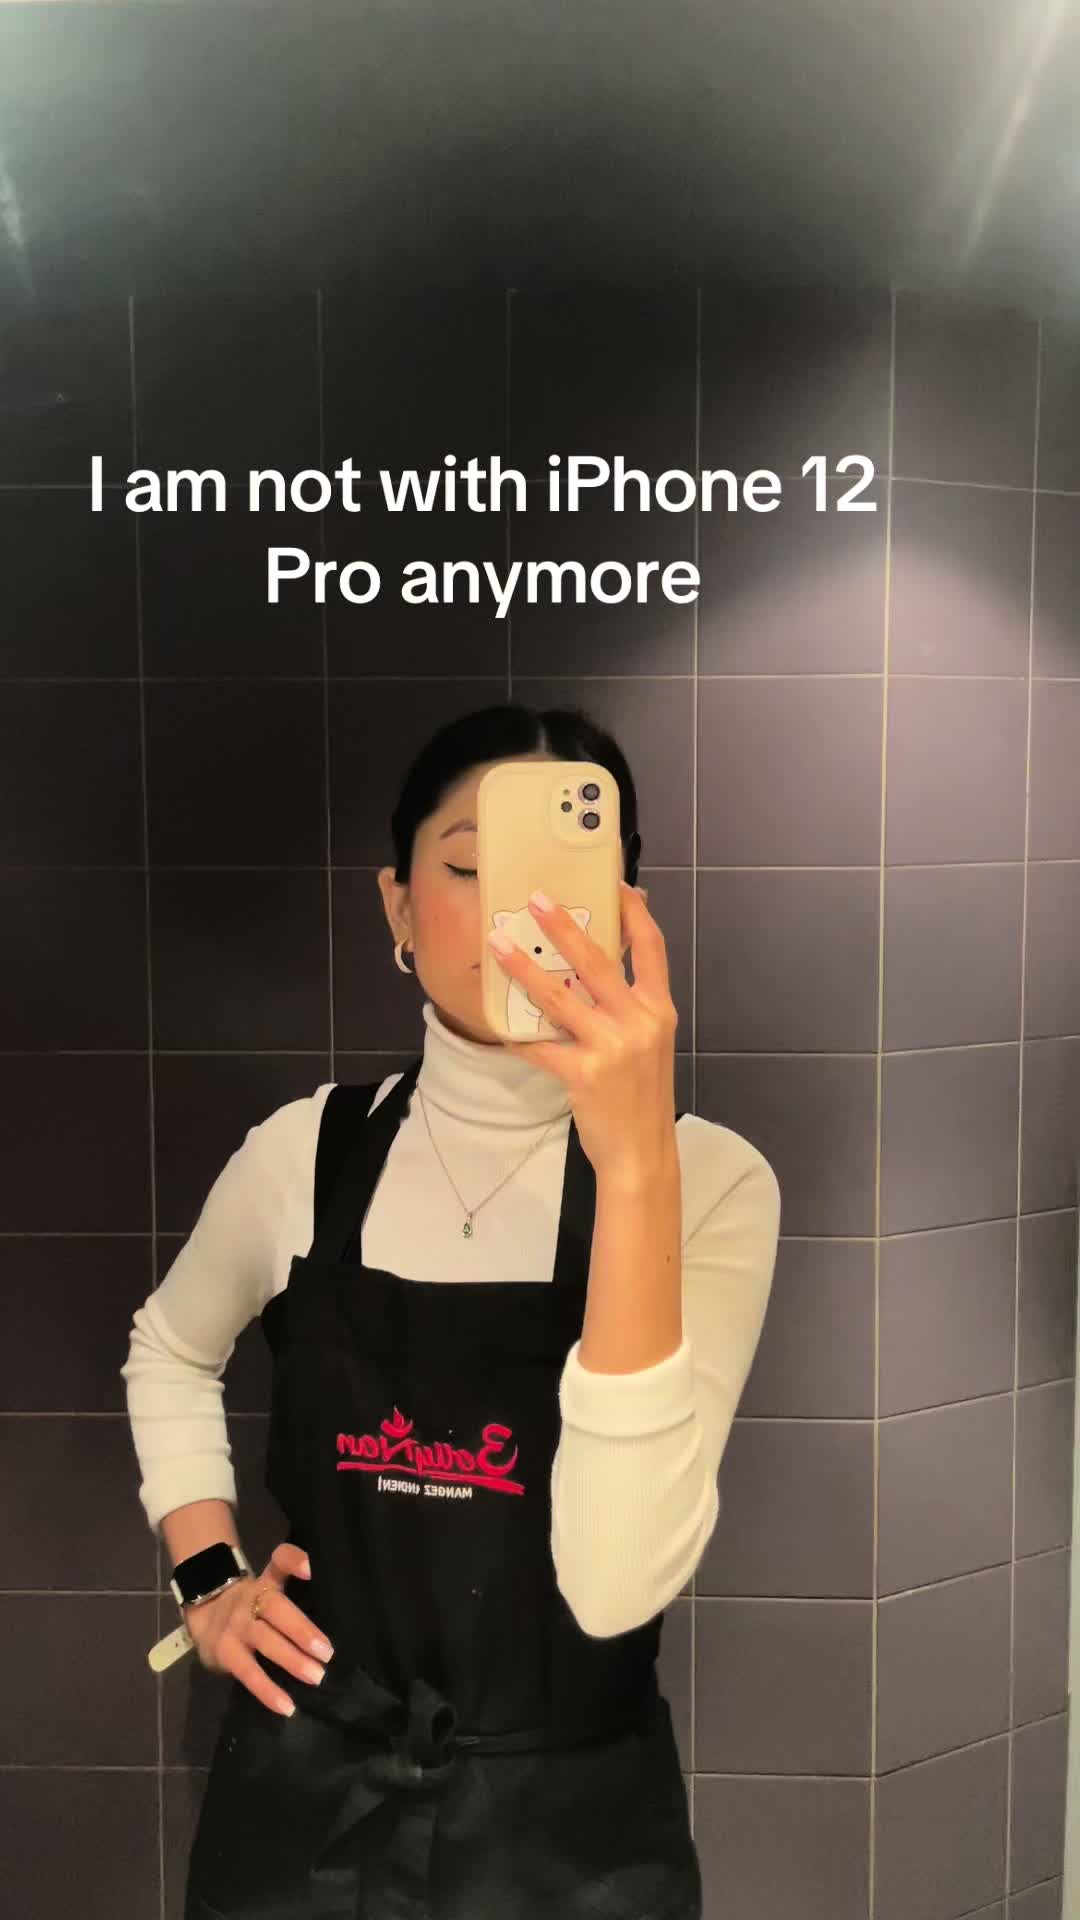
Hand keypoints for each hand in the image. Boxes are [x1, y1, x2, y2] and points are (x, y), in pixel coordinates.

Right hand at [185, 1541, 333, 1716]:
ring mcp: (236, 1625)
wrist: (205, 1612)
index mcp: (267, 1580)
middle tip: (327, 1652)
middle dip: (302, 1629)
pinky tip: (286, 1706)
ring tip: (315, 1676)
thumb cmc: (252, 1603)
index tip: (311, 1569)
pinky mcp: (224, 1652)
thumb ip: (296, 1585)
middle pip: (276, 1608)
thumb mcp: (270, 1584)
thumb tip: (327, 1590)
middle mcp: (250, 1598)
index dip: (294, 1561)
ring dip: (291, 1659)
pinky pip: (247, 1673)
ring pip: (264, 1640)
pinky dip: (267, 1691)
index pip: (280, 1560)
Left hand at [487, 880, 678, 1183]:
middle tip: (536, 899)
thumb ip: (629, 1007)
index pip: (651, 947)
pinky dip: (516, 1034)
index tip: (614, 883)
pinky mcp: (583, 1073)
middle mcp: (638, 1021)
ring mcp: (611, 1046)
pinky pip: (540, 1045)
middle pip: (597, 960)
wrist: (642, 1152)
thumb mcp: (649, 1043)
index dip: (633, 911)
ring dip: (524, 967)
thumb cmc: (642, 1096)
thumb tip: (596, 972)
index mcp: (658, 1009)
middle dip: (563, 926)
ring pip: (559, 996)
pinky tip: (496, 1021)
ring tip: (498, 944)